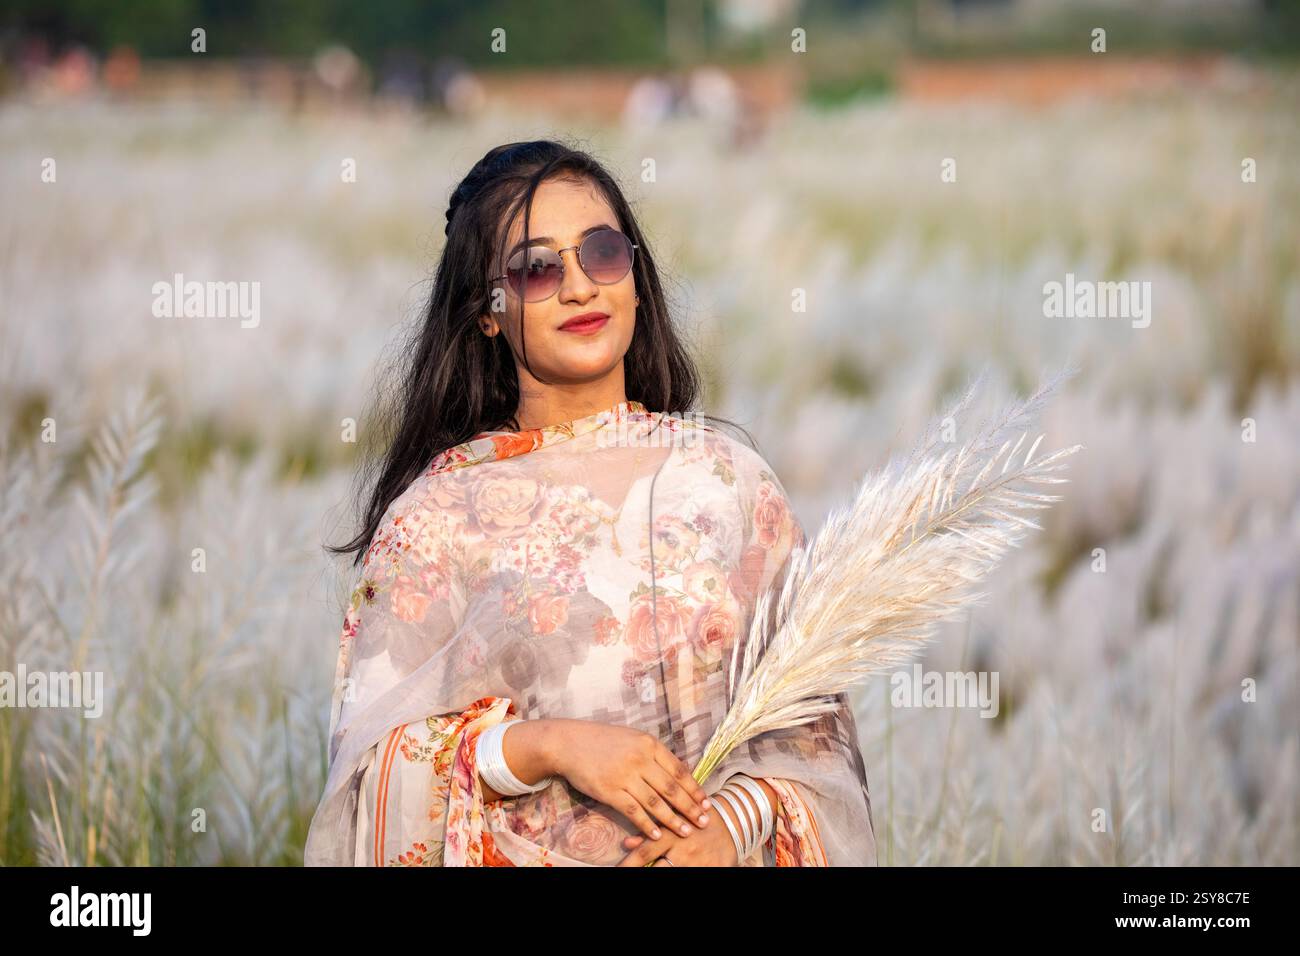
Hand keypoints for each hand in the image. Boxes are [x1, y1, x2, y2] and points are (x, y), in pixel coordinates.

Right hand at [544, 718, 712, 842]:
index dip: (694, 789)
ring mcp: (624, 775)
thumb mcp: (633, 738)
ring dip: (673, 819)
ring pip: (655, 802)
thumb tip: (679, 772)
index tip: (706, 802)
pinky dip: (647, 825)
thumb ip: (654, 754)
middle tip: (704, 821)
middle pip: (671, 788)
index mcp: (649, 744)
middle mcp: (640, 759)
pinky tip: (658, 834)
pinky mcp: (609, 791)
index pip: (678, 770)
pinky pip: (633, 811)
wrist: (569, 743)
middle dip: (690, 807)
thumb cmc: (603, 740)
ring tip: (686, 831)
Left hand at [616, 814, 740, 866]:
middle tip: (626, 873)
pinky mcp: (714, 869)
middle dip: (641, 871)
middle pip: (657, 869)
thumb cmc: (695, 820)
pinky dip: (683, 874)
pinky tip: (678, 870)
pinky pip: (694, 877)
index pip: (644, 853)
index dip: (629, 864)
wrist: (732, 822)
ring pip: (671, 873)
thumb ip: (649, 832)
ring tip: (659, 868)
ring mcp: (698, 862)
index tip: (616, 870)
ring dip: (662, 871)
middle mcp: (683, 850)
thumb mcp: (673, 820)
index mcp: (671, 835)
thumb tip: (626, 842)